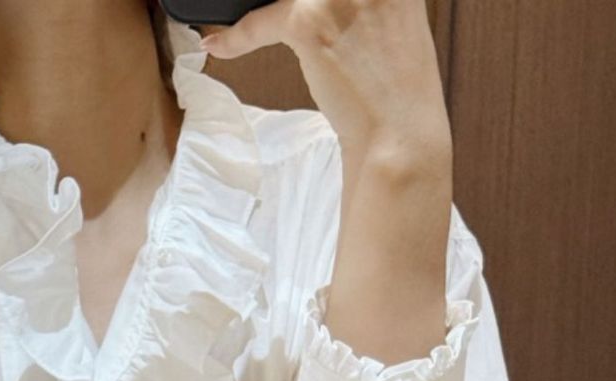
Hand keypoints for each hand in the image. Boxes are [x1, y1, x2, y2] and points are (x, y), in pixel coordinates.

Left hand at [200, 0, 450, 168]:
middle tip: (288, 23)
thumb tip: (325, 1)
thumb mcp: (395, 17)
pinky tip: (218, 44)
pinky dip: (236, 35)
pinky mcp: (310, 22)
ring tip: (243, 21)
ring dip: (263, 11)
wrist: (397, 133)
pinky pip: (261, 20)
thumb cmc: (396, 87)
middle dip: (291, 7)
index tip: (303, 9)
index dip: (312, 0)